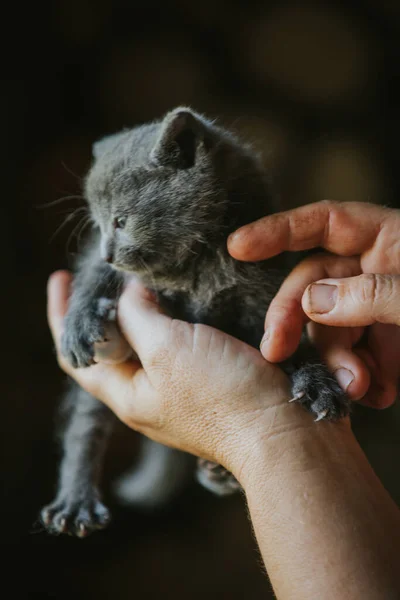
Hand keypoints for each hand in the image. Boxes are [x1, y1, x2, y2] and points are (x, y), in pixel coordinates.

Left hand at [47, 271, 299, 479]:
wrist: (284, 432)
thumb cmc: (222, 394)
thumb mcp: (167, 348)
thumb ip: (137, 316)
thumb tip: (128, 293)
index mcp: (127, 393)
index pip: (75, 353)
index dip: (64, 314)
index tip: (62, 276)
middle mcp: (148, 393)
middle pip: (110, 346)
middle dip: (102, 309)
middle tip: (103, 271)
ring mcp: (180, 388)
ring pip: (147, 341)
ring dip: (139, 308)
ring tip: (140, 276)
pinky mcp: (210, 380)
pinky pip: (178, 342)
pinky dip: (171, 315)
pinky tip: (180, 296)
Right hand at [228, 200, 399, 408]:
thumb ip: (371, 294)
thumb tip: (312, 301)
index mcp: (387, 239)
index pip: (323, 222)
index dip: (277, 230)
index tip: (238, 247)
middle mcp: (375, 271)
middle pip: (315, 285)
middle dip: (295, 321)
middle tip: (275, 352)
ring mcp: (380, 310)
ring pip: (332, 329)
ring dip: (336, 361)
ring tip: (358, 388)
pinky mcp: (389, 346)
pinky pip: (358, 358)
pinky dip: (363, 379)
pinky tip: (379, 394)